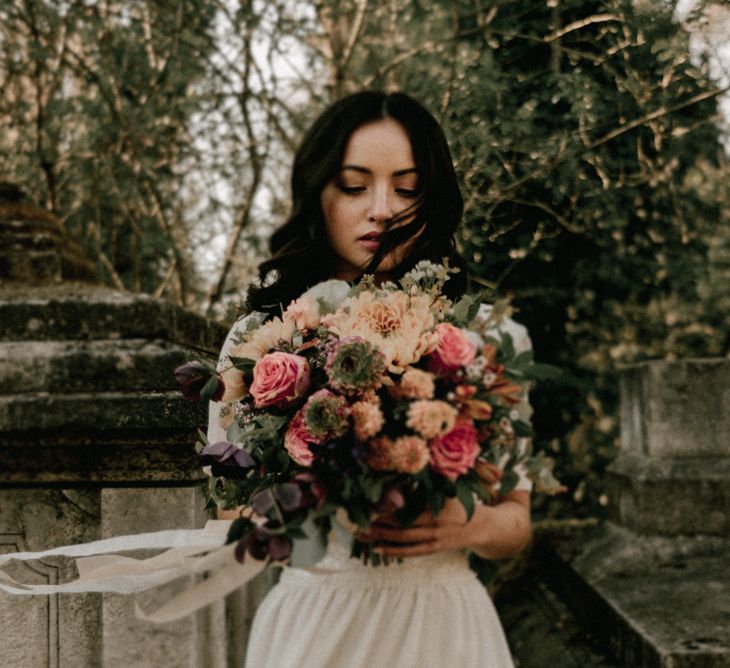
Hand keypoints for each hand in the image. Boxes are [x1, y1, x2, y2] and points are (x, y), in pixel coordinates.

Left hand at [356, 491, 530, 559]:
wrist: (483, 526)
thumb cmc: (461, 502)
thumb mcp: (448, 488)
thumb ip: (430, 482)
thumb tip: (406, 468)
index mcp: (437, 508)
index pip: (407, 510)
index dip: (388, 510)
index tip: (369, 505)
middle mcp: (435, 526)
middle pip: (401, 527)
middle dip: (379, 525)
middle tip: (358, 521)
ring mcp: (434, 540)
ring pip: (403, 541)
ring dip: (381, 539)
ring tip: (362, 535)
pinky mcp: (433, 549)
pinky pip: (410, 552)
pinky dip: (393, 551)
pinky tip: (377, 549)